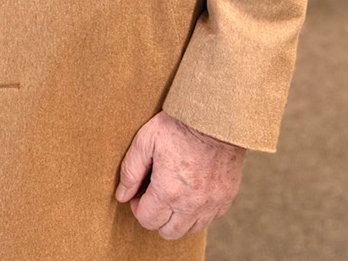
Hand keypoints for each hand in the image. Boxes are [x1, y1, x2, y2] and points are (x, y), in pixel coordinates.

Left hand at [113, 111, 246, 239]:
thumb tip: (122, 195)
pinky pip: (209, 218)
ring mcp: (211, 202)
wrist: (216, 116)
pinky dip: (198, 212)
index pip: (147, 220)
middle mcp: (191, 203)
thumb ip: (130, 171)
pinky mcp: (226, 197)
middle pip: (168, 232)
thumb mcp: (145, 141)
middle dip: (157, 217)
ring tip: (174, 194)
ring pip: (190, 229)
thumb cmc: (179, 124)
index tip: (140, 192)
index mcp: (168, 191)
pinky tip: (192, 192)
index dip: (138, 207)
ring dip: (178, 217)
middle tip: (155, 195)